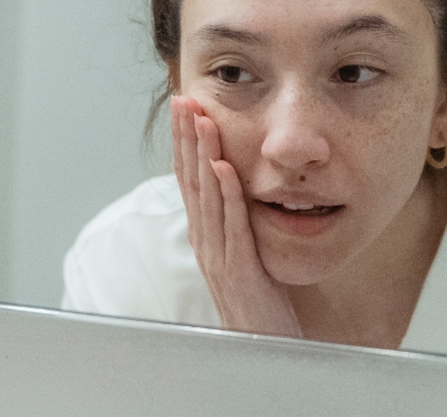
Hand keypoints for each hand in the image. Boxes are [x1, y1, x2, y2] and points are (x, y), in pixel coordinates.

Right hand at [171, 96, 301, 337]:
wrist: (264, 347)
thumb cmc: (259, 301)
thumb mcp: (244, 251)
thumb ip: (236, 221)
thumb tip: (234, 185)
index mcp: (206, 234)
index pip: (190, 179)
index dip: (185, 142)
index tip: (185, 107)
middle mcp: (205, 241)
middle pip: (190, 180)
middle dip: (186, 138)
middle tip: (183, 100)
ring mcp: (218, 255)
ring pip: (207, 196)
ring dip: (202, 155)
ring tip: (201, 120)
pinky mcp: (238, 270)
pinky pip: (231, 225)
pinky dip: (226, 194)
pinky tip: (223, 168)